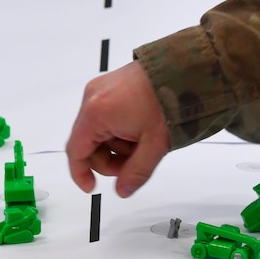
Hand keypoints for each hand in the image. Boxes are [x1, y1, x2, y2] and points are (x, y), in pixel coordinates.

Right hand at [65, 62, 171, 197]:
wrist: (184, 67)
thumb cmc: (169, 100)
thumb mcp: (155, 145)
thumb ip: (136, 173)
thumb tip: (122, 190)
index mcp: (96, 112)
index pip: (75, 151)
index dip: (81, 173)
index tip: (92, 187)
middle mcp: (91, 97)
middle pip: (87, 141)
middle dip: (108, 159)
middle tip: (132, 165)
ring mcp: (100, 88)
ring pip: (98, 130)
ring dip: (115, 144)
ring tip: (142, 142)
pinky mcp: (109, 84)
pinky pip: (105, 115)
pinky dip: (118, 129)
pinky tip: (139, 129)